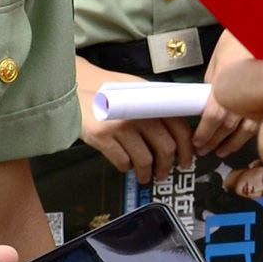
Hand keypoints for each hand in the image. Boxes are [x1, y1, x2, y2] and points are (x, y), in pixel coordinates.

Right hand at [77, 52, 192, 184]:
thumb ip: (157, 105)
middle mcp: (139, 113)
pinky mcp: (102, 137)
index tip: (187, 160)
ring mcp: (121, 126)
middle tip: (165, 173)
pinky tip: (126, 165)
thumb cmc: (107, 89)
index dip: (187, 149)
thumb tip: (179, 128)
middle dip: (167, 167)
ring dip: (147, 173)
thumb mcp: (137, 89)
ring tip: (146, 176)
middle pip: (166, 148)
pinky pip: (122, 162)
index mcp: (152, 101)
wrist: (75, 85)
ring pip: (145, 160)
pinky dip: (126, 167)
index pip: (180, 129)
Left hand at [193, 31, 255, 158]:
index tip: (197, 143)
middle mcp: (246, 94)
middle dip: (214, 141)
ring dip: (232, 144)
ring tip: (222, 151)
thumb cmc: (241, 38)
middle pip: (228, 127)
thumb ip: (213, 83)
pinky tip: (244, 140)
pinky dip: (250, 136)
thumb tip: (207, 105)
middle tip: (204, 151)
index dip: (205, 133)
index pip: (213, 116)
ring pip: (247, 131)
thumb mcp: (220, 58)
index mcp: (227, 81)